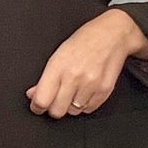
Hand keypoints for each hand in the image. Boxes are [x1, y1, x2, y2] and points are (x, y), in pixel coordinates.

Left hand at [26, 8, 143, 118]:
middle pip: (57, 111)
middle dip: (54, 108)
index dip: (37, 107)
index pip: (42, 100)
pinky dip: (85, 104)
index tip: (37, 107)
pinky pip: (89, 109)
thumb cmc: (85, 40)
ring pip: (73, 112)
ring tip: (74, 90)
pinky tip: (86, 90)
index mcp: (59, 67)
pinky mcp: (104, 91)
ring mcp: (91, 85)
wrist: (113, 34)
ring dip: (71, 105)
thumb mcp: (59, 54)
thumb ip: (45, 78)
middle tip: (56, 99)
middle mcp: (74, 77)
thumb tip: (33, 95)